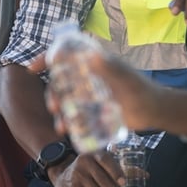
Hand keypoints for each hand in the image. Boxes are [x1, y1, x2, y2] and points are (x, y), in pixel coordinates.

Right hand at [42, 52, 167, 133]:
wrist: (153, 111)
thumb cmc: (140, 89)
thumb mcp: (124, 78)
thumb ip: (110, 68)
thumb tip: (92, 56)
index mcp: (93, 64)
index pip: (66, 57)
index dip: (47, 59)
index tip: (33, 68)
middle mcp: (88, 78)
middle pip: (60, 82)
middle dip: (52, 93)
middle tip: (54, 107)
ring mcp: (89, 95)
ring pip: (65, 100)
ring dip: (58, 111)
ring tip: (61, 126)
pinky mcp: (93, 111)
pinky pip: (74, 115)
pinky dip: (67, 122)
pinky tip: (66, 131)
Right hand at [50, 150, 127, 186]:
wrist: (64, 176)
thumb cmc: (92, 169)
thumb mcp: (104, 164)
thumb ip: (124, 168)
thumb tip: (146, 175)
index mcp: (96, 153)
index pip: (106, 161)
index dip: (115, 171)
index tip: (124, 183)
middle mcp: (85, 162)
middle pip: (103, 181)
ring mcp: (78, 175)